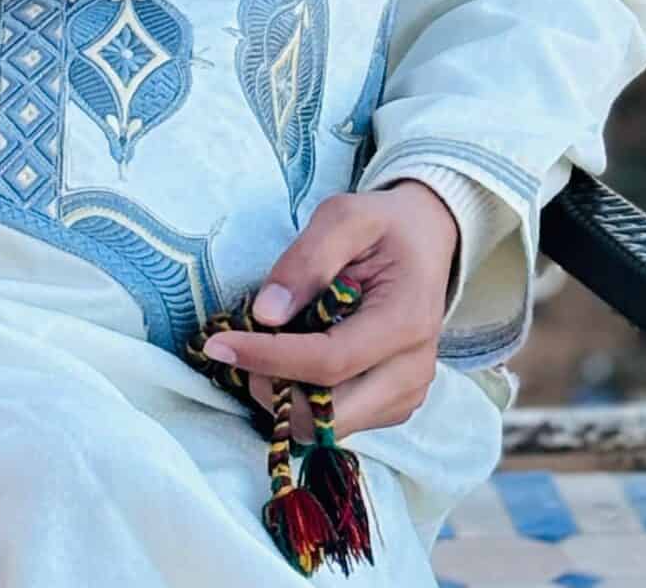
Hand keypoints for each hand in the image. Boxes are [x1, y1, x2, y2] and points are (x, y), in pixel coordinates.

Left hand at [201, 183, 457, 438]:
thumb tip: (265, 314)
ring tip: (270, 347)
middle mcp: (412, 371)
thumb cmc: (384, 226)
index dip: (270, 358)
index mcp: (406, 321)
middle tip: (243, 347)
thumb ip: (307, 259)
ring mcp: (406, 396)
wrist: (426, 241)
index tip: (220, 343)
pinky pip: (338, 423)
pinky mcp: (394, 407)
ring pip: (329, 428)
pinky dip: (305, 400)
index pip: (329, 362)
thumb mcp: (346, 217)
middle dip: (273, 388)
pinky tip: (296, 358)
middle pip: (328, 414)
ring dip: (286, 396)